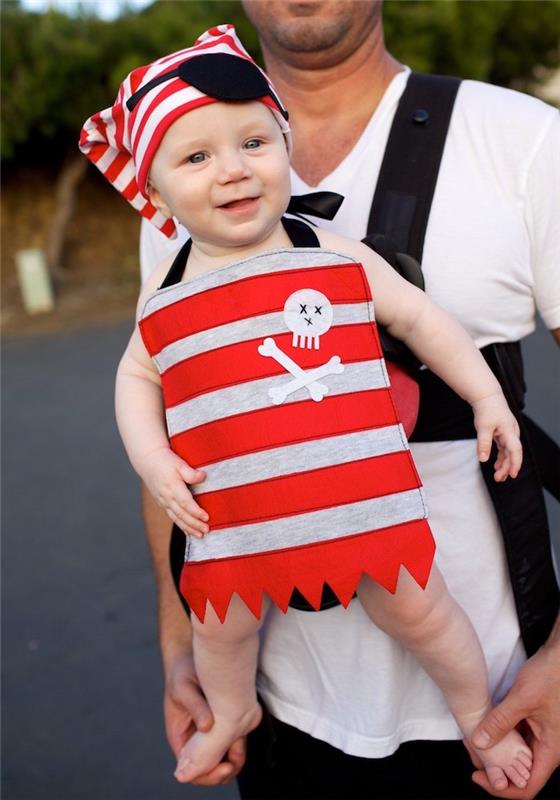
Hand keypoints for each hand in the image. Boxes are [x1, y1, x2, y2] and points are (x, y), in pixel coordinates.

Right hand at [139, 447, 208, 535]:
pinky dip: (181, 525)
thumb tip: (203, 477)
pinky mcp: (162, 503)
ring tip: (200, 535)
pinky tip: (189, 530)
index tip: (206, 518)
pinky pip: (172, 517)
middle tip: (206, 530)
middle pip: (181, 514)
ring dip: (188, 528)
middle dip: (194, 524)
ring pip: (176, 518)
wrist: (147, 460)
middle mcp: (166, 496)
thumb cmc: (165, 460)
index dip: (196, 511)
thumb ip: (190, 472)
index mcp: (172, 486)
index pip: (185, 503)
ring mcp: (163, 501)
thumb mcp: (179, 463)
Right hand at [164, 648, 246, 785]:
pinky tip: (246, 728)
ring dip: (235, 754)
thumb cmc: (181, 672)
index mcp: (180, 736)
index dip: (208, 774)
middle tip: (237, 760)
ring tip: (243, 743)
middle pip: (210, 767)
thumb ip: (195, 706)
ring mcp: (209, 730)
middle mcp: (194, 738)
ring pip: (223, 754)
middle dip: (225, 768)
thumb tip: (207, 726)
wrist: (191, 655)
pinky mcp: (221, 719)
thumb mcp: (184, 688)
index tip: (224, 766)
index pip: (191, 768)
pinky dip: (240, 737)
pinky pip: (231, 736)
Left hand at [469, 644, 559, 797]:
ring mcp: (542, 735)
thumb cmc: (550, 675)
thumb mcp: (521, 699)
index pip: (527, 786)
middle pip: (520, 771)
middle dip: (495, 767)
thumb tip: (479, 742)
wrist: (559, 655)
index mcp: (551, 750)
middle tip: (472, 753)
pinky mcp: (536, 722)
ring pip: (517, 754)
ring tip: (473, 740)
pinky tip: (485, 726)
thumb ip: (500, 722)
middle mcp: (548, 747)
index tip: (479, 777)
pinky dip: (501, 736)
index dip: (501, 787)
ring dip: (496, 751)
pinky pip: (517, 737)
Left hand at [472, 393, 521, 480]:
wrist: (487, 397)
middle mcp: (512, 434)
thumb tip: (483, 460)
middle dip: (506, 467)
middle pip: (512, 454)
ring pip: (508, 453)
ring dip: (503, 464)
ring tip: (497, 476)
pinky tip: (496, 465)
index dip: (515, 463)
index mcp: (510, 432)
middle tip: (498, 479)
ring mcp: (508, 434)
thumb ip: (483, 444)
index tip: (512, 474)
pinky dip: (500, 457)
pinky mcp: (503, 434)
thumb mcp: (483, 427)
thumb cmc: (487, 410)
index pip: (516, 450)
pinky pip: (504, 449)